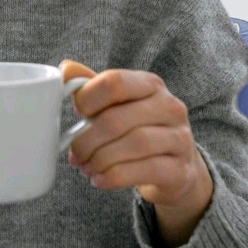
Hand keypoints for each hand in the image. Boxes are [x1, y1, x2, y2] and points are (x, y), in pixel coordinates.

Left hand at [61, 60, 212, 246]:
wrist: (175, 169)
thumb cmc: (138, 129)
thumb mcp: (117, 105)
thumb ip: (92, 86)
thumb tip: (66, 69)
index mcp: (151, 84)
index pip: (115, 82)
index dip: (88, 98)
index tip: (76, 113)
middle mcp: (170, 107)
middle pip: (118, 118)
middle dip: (88, 139)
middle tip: (75, 153)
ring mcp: (180, 138)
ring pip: (134, 144)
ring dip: (101, 159)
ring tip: (86, 167)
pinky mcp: (181, 169)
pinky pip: (146, 170)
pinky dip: (116, 176)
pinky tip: (100, 179)